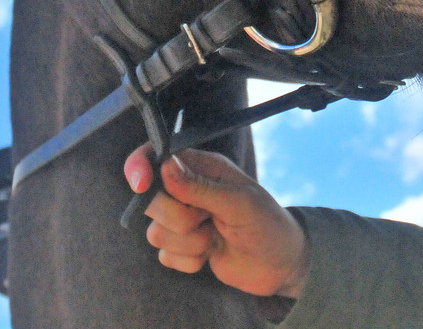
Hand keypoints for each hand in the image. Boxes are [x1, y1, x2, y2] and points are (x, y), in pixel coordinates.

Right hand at [123, 144, 308, 298]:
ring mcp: (184, 221)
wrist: (282, 265)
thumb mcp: (239, 202)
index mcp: (201, 167)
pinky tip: (210, 255)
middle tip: (208, 219)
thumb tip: (164, 166)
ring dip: (189, 242)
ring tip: (216, 238)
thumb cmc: (268, 224)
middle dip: (180, 218)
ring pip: (156, 233)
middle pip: (152, 201)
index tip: (140, 184)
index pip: (156, 157)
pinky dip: (189, 261)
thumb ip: (200, 187)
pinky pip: (165, 257)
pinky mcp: (183, 248)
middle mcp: (187, 191)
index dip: (140, 166)